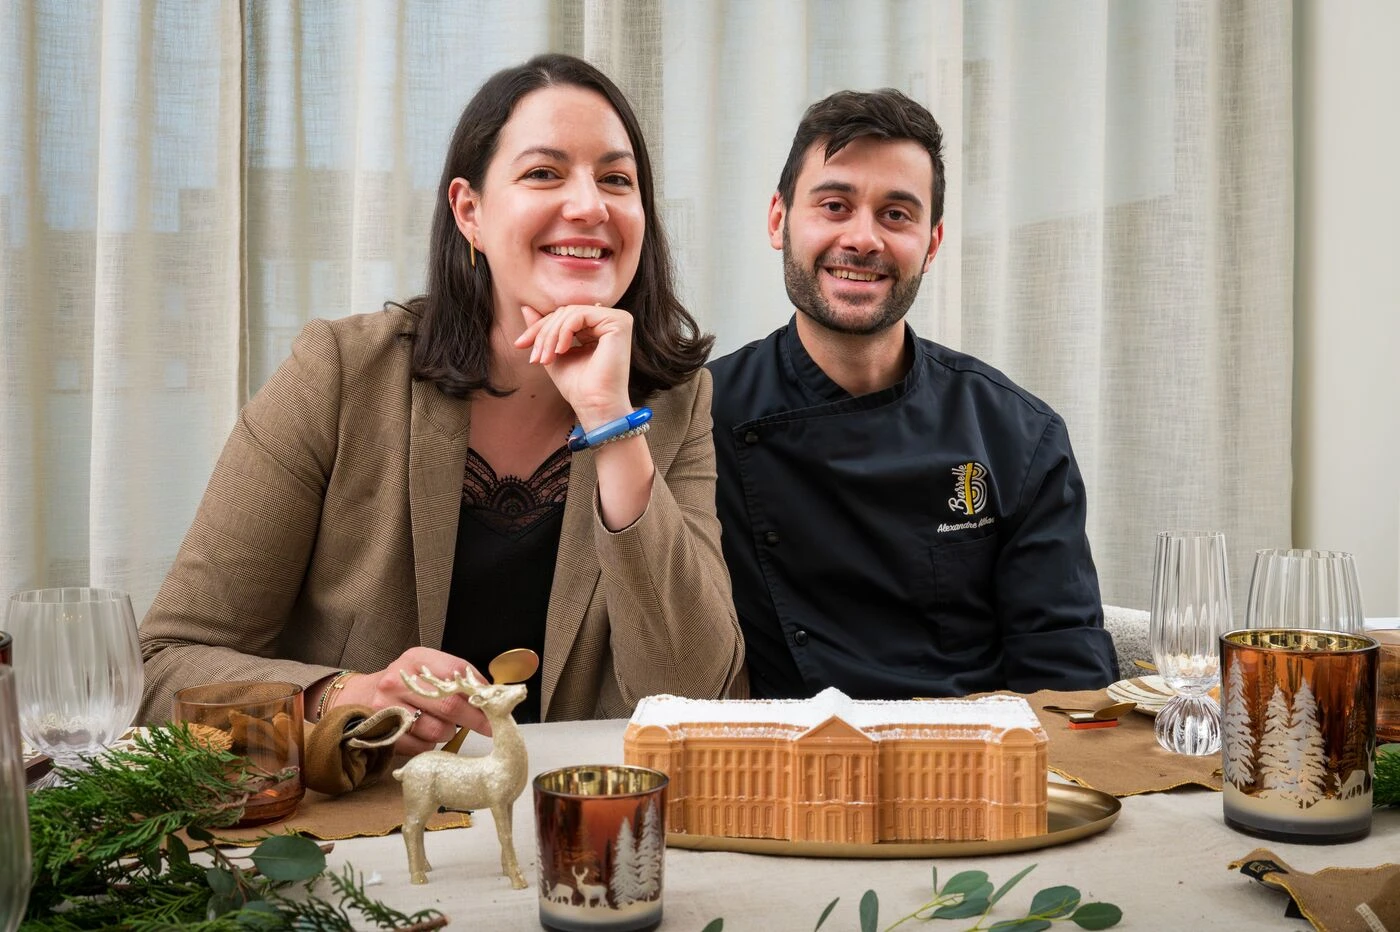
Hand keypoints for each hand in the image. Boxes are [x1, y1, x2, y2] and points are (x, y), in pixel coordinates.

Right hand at [331, 647, 491, 754]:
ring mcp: (388, 708)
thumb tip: (492, 694)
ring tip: (440, 723)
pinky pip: (423, 747)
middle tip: (491, 727)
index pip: (456, 672)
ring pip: (439, 730)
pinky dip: (430, 744)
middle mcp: (398, 681)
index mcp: (415, 659)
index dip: (480, 690)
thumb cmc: (404, 684)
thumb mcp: (425, 668)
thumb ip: (455, 677)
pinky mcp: (383, 734)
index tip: (496, 703)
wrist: (359, 696)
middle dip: (476, 719)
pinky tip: (423, 733)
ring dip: (449, 732)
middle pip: (450, 705)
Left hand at [514, 304, 632, 426]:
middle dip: (543, 333)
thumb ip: (543, 329)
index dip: (540, 328)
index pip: (564, 316)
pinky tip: (561, 351)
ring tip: (546, 359)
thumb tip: (526, 307)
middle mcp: (610, 320)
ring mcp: (617, 320)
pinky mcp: (618, 323)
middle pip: (565, 312)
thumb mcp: (553, 353)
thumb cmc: (578, 386)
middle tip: (535, 358)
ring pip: (570, 313)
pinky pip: (579, 315)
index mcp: (598, 327)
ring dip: (550, 335)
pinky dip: (564, 331)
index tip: (520, 345)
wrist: (594, 406)